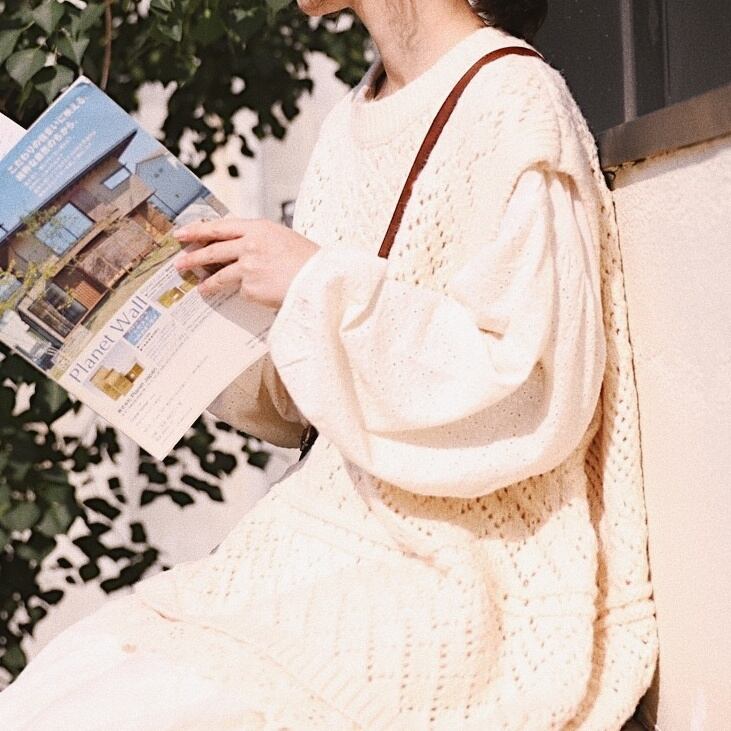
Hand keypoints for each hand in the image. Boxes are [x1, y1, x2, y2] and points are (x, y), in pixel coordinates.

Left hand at [173, 218, 319, 308]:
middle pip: (213, 250)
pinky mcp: (251, 287)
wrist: (320, 279)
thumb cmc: (307, 260)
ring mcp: (248, 267)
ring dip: (207, 282)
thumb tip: (237, 247)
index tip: (183, 233)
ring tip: (200, 287)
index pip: (220, 227)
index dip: (198, 230)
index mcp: (258, 228)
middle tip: (180, 262)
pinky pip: (242, 291)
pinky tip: (258, 295)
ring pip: (220, 275)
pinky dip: (248, 294)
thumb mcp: (282, 238)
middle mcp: (249, 245)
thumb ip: (259, 239)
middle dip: (193, 257)